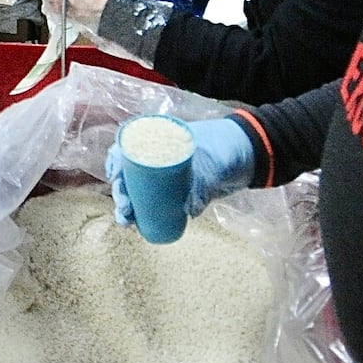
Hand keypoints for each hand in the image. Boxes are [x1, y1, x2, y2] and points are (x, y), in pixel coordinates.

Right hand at [106, 117, 253, 225]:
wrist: (248, 155)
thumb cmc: (225, 148)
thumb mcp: (212, 165)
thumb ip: (202, 186)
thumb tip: (188, 210)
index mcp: (159, 138)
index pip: (127, 146)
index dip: (115, 161)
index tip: (115, 177)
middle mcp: (156, 154)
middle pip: (128, 172)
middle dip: (121, 192)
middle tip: (125, 209)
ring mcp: (165, 172)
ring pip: (138, 188)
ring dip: (128, 205)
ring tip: (127, 222)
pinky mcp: (175, 189)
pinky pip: (152, 199)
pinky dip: (143, 211)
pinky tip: (138, 224)